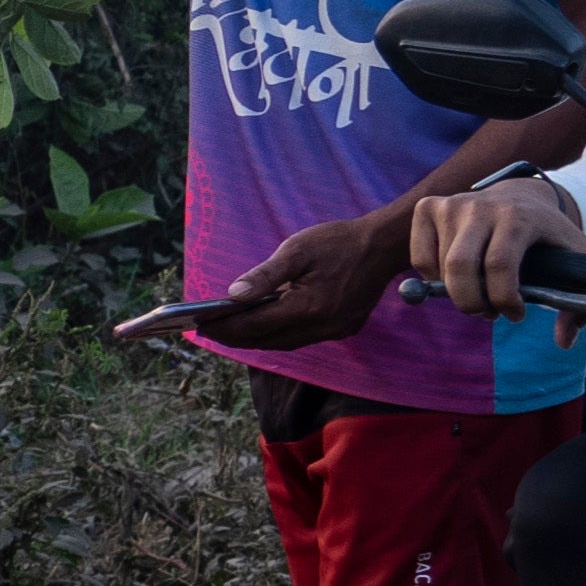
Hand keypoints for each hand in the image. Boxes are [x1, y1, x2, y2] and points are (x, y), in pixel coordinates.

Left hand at [175, 204, 413, 348]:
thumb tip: (232, 295)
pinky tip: (266, 324)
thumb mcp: (297, 250)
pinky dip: (281, 334)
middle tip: (210, 329)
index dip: (227, 328)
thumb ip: (264, 275)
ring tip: (231, 329)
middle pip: (269, 340)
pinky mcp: (344, 329)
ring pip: (286, 343)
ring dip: (258, 338)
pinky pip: (304, 338)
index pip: (256, 325)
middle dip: (237, 336)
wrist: (384, 245)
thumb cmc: (338, 242)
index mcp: (308, 307)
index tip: (201, 325)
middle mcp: (322, 326)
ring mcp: (335, 331)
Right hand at [400, 171, 585, 318]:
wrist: (522, 194)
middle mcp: (482, 206)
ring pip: (441, 269)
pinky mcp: (429, 207)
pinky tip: (456, 277)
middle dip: (473, 304)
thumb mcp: (577, 260)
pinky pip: (420, 259)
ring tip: (478, 295)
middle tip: (489, 313)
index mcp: (519, 216)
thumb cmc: (549, 235)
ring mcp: (452, 204)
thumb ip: (577, 303)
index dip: (505, 300)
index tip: (517, 314)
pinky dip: (433, 279)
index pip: (500, 265)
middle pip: (460, 268)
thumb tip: (563, 341)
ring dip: (458, 294)